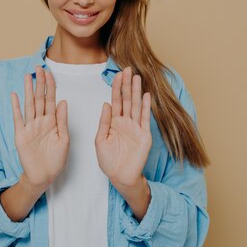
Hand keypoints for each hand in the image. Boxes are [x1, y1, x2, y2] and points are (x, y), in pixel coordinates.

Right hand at [11, 65, 68, 192]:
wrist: (44, 176)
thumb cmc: (56, 160)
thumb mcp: (64, 139)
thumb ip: (62, 120)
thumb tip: (64, 101)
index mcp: (52, 121)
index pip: (51, 99)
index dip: (51, 86)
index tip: (50, 72)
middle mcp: (41, 121)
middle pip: (39, 98)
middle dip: (39, 83)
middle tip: (39, 67)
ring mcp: (30, 127)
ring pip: (29, 105)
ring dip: (27, 91)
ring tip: (27, 77)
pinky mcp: (21, 135)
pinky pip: (18, 119)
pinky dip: (16, 107)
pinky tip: (14, 95)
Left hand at [95, 67, 151, 188]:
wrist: (120, 177)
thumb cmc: (109, 161)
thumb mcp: (100, 140)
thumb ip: (103, 122)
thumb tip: (106, 104)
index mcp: (114, 122)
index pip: (116, 101)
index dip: (116, 88)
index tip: (117, 74)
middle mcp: (126, 122)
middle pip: (127, 99)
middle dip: (127, 85)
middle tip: (128, 69)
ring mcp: (136, 128)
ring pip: (136, 105)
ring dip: (136, 91)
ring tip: (137, 77)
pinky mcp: (144, 135)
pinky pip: (144, 119)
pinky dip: (146, 107)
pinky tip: (146, 95)